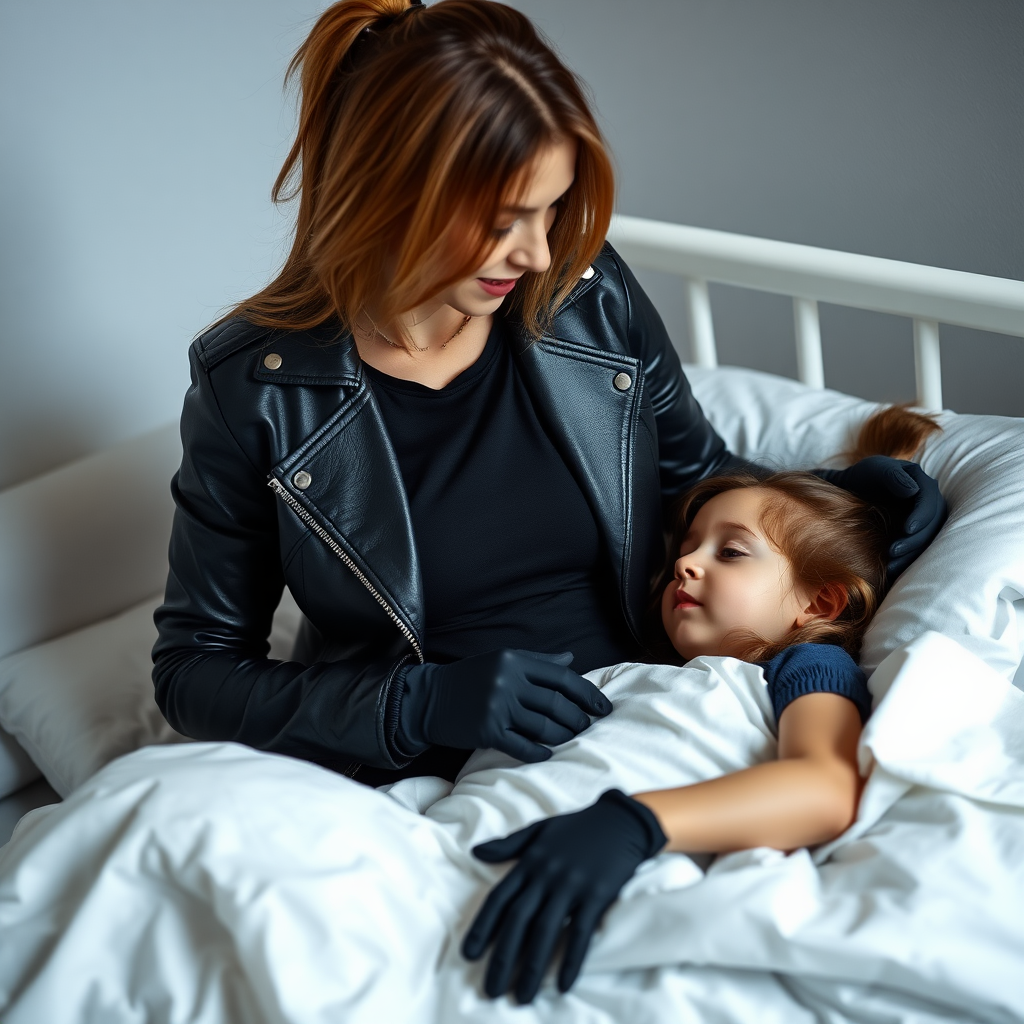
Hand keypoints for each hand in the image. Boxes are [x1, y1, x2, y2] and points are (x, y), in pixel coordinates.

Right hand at [397, 649, 611, 763]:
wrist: (429, 698)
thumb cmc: (470, 678)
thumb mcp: (502, 660)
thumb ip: (538, 661)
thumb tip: (571, 659)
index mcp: (514, 660)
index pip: (562, 677)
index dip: (588, 694)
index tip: (604, 707)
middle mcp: (507, 681)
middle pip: (557, 704)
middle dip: (579, 719)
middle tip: (588, 727)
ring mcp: (497, 707)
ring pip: (544, 727)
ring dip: (564, 736)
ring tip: (572, 739)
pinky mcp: (488, 731)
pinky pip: (523, 746)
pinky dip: (540, 752)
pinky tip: (549, 754)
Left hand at [462, 789, 666, 1002]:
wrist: (620, 821)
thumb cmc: (577, 827)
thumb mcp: (539, 830)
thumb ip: (508, 844)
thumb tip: (476, 852)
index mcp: (529, 861)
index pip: (499, 898)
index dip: (482, 927)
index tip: (469, 955)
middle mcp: (546, 875)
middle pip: (518, 920)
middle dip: (502, 957)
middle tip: (492, 989)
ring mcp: (571, 885)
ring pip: (546, 931)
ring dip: (532, 967)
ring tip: (522, 995)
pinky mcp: (596, 895)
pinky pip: (581, 932)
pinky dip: (571, 959)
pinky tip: (564, 984)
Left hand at [816, 456, 945, 578]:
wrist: (854, 491)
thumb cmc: (864, 476)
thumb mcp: (876, 470)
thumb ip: (893, 476)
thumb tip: (913, 491)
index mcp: (923, 483)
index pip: (930, 502)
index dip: (922, 517)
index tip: (907, 529)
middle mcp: (929, 502)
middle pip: (933, 525)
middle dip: (915, 541)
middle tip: (893, 552)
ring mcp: (924, 519)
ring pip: (927, 540)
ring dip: (912, 555)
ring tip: (891, 567)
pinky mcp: (915, 534)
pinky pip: (917, 549)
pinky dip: (907, 560)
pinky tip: (892, 570)